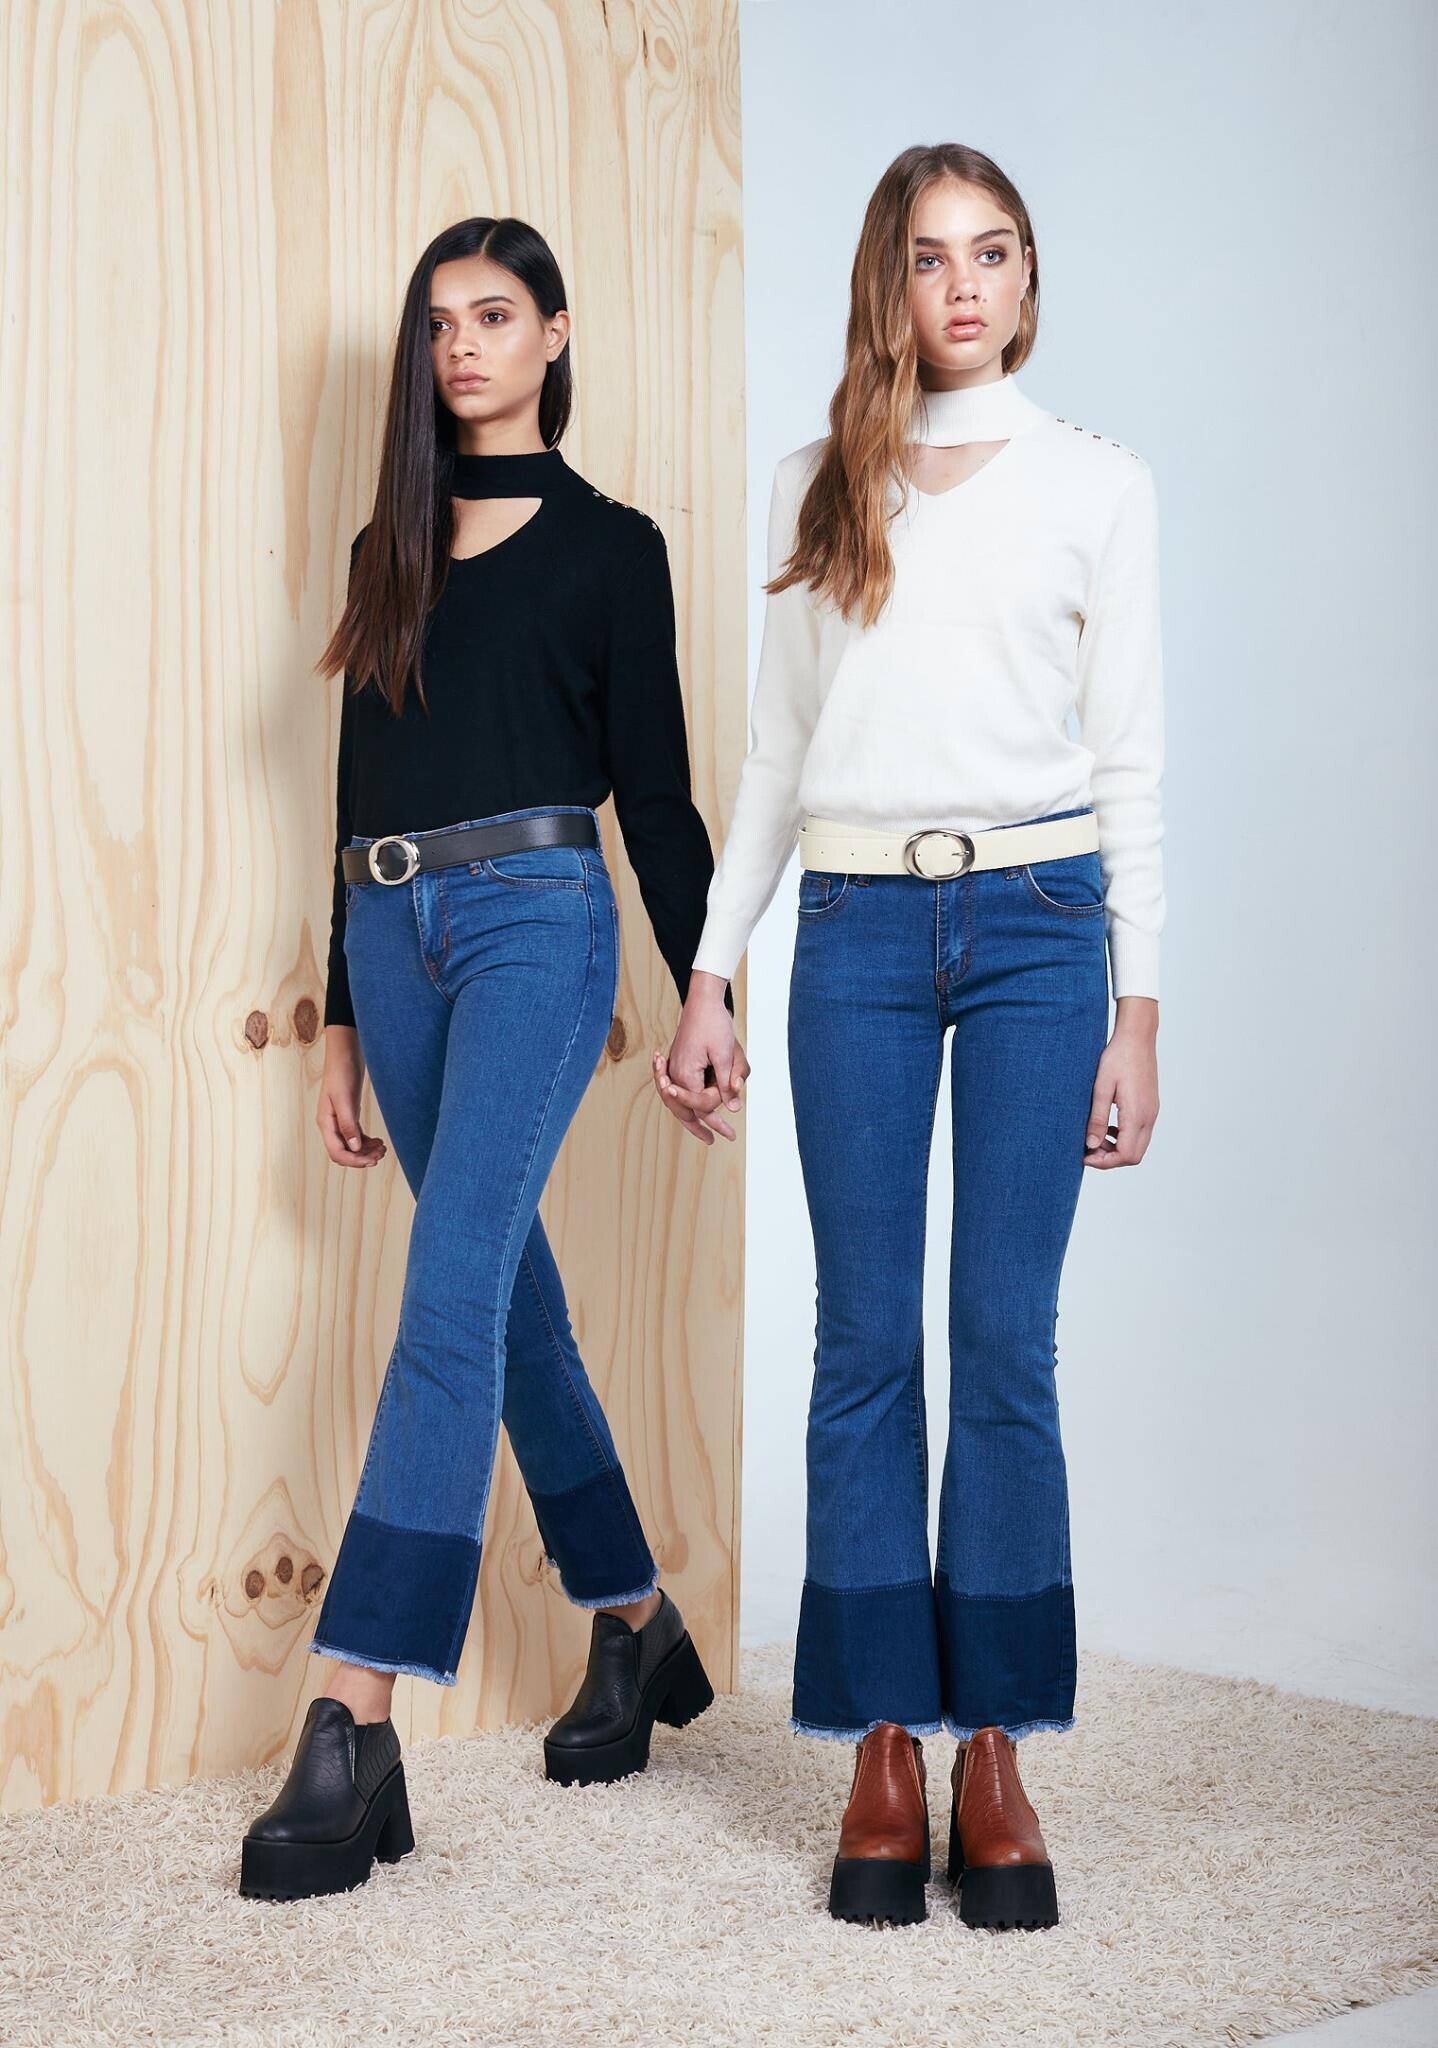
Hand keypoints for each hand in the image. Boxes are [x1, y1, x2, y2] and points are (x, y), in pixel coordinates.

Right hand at [316, 1026, 387, 1167]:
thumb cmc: (342, 1073)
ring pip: (351, 1145)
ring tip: (382, 1148)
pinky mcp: (348, 1115)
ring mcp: (339, 1120)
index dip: (354, 1160)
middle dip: (362, 1157)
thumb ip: (348, 1124)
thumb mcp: (345, 1099)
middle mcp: (330, 1124)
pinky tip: (378, 1142)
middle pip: (344, 1152)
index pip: (337, 1152)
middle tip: (381, 1155)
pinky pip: (356, 1136)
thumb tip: (354, 1148)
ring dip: (366, 1151)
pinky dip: (367, 1142)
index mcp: (325, 1123)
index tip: (372, 1161)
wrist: (345, 1054)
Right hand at [652, 970, 749, 1145]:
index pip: (699, 1105)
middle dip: (700, 1126)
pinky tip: (698, 1108)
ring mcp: (674, 1068)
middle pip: (684, 1110)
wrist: (702, 1000)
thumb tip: (733, 1108)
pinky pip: (682, 1089)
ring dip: (694, 1116)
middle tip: (715, 1141)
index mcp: (684, 1073)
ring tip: (706, 1131)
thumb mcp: (725, 1054)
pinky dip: (689, 1101)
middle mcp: (675, 1073)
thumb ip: (727, 1083)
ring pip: (681, 1101)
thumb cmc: (714, 1024)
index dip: (716, 1113)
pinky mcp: (678, 1064)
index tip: (730, 1123)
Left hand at [1084, 997, 1158, 1168]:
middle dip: (1110, 1159)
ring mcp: (1152, 1112)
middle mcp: (1149, 1117)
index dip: (1104, 1161)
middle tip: (1088, 1149)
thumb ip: (1097, 1118)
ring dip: (1117, 1149)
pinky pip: (1140, 1133)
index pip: (1125, 1155)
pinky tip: (1108, 1126)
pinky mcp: (1150, 1107)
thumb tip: (1091, 1145)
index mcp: (1136, 1115)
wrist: (1137, 1038)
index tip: (1084, 1155)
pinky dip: (1124, 1138)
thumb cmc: (1117, 1058)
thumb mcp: (1101, 1088)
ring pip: (1138, 1146)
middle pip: (1134, 1156)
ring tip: (1095, 1138)